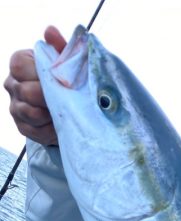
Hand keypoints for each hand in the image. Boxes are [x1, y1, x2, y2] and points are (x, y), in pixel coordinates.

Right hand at [3, 26, 65, 145]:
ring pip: (31, 114)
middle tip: (69, 99)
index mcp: (19, 63)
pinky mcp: (23, 127)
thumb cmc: (65, 79)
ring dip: (52, 114)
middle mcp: (12, 84)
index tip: (61, 80)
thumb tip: (50, 32)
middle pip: (27, 91)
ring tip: (66, 112)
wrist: (70, 107)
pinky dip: (52, 130)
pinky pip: (37, 131)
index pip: (19, 65)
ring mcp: (15, 108)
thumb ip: (60, 47)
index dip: (41, 73)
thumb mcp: (66, 61)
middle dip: (50, 97)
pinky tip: (61, 125)